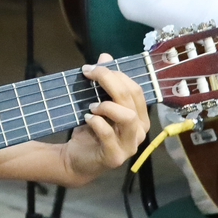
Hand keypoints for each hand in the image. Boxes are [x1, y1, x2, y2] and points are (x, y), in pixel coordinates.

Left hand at [58, 54, 149, 185]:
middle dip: (109, 81)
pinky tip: (87, 118)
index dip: (115, 74)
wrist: (77, 160)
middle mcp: (140, 131)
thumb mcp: (98, 104)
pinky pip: (108, 134)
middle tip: (89, 74)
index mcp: (140, 117)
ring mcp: (130, 146)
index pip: (135, 90)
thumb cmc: (92, 131)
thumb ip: (104, 83)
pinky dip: (96, 122)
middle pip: (130, 99)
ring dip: (107, 105)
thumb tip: (105, 56)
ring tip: (91, 106)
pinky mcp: (114, 157)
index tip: (92, 67)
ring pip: (127, 117)